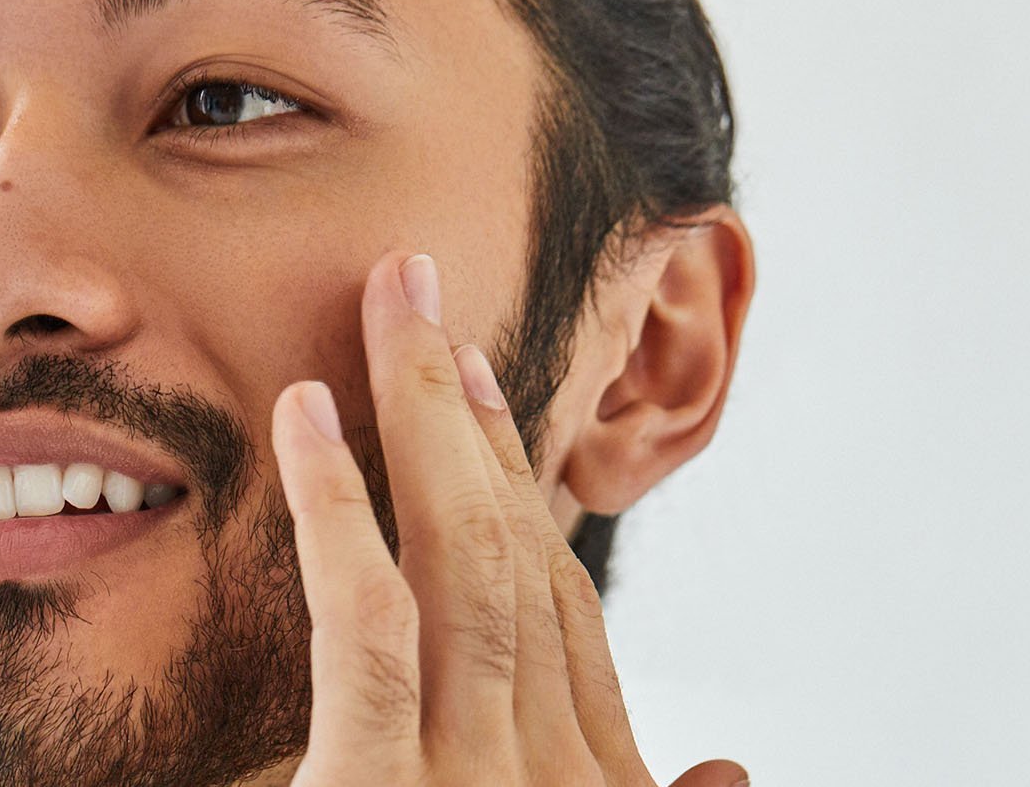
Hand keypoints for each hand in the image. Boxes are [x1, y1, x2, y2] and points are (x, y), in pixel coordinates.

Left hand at [271, 252, 745, 785]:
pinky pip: (367, 624)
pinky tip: (303, 410)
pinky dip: (337, 504)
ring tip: (388, 304)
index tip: (480, 387)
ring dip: (424, 413)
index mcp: (590, 781)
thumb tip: (726, 764)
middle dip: (470, 409)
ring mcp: (475, 776)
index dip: (522, 484)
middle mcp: (547, 768)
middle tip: (418, 291)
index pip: (564, 608)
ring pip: (460, 559)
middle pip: (514, 553)